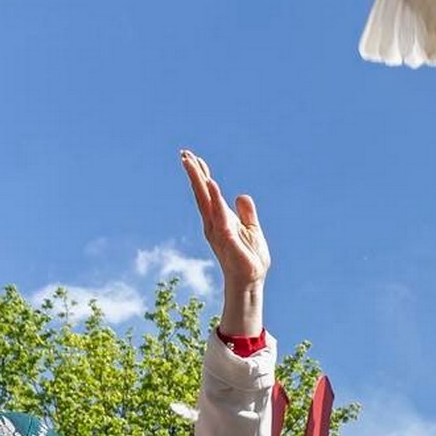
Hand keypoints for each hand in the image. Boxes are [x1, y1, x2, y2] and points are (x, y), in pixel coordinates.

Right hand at [180, 151, 266, 339]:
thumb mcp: (252, 229)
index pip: (207, 193)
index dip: (200, 175)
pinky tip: (212, 184)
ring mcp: (219, 231)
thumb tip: (240, 195)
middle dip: (194, 174)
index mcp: (219, 219)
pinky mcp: (228, 240)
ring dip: (200, 182)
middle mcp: (214, 223)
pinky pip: (221, 216)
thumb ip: (246, 212)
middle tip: (183, 154)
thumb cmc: (249, 258)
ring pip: (207, 202)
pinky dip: (216, 200)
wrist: (251, 281)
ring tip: (193, 164)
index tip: (192, 157)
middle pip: (202, 194)